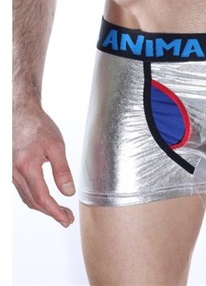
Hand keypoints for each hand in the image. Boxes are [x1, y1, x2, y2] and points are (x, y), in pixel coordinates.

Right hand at [13, 103, 75, 226]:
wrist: (20, 113)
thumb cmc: (37, 126)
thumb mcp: (56, 146)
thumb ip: (62, 171)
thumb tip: (68, 192)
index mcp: (27, 167)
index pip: (42, 198)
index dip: (55, 212)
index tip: (66, 219)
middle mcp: (15, 173)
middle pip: (33, 202)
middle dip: (51, 213)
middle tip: (66, 218)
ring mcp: (10, 172)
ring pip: (26, 198)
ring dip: (43, 207)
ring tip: (59, 211)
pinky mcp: (10, 170)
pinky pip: (21, 190)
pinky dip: (33, 198)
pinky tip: (44, 199)